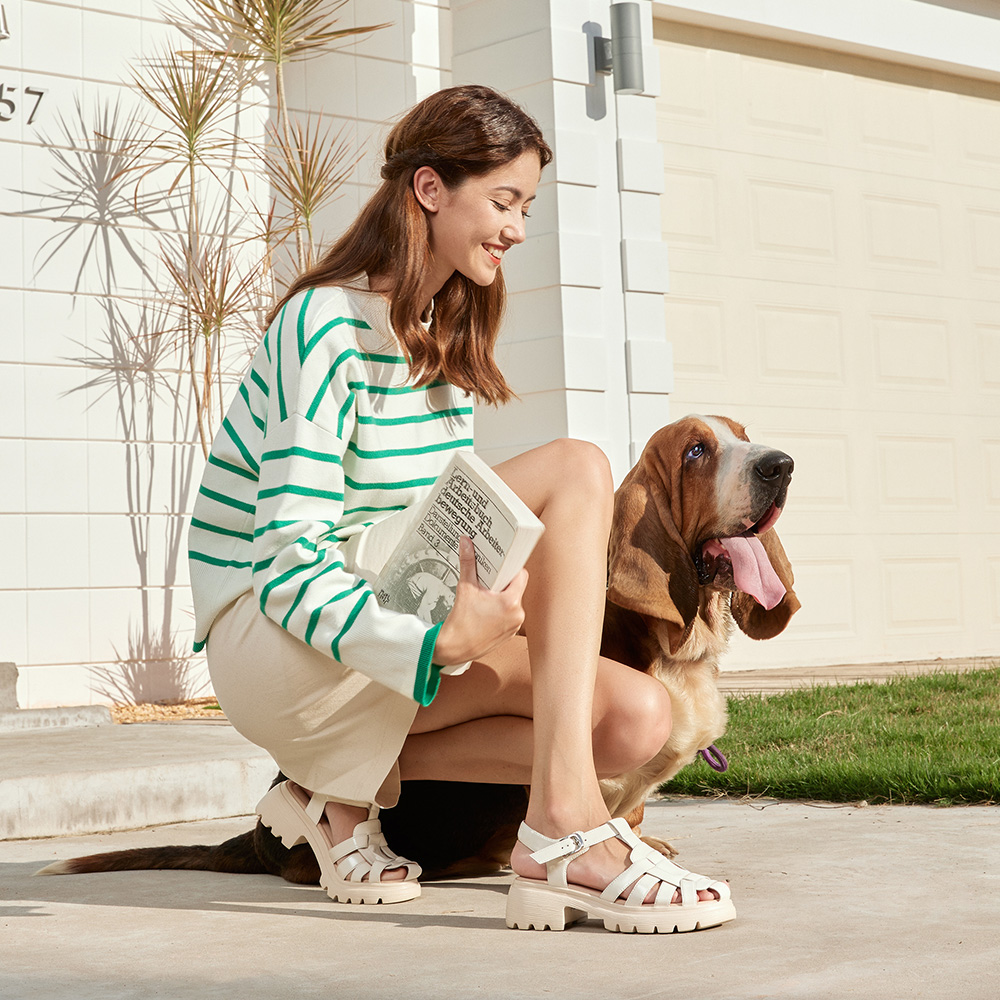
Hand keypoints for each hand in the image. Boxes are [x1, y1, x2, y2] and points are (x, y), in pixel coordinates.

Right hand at [432, 536, 527, 665]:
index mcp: (510, 602)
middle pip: (516, 588)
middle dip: (503, 582)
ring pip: (514, 601)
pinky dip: (501, 610)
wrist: (454, 648)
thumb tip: (467, 544)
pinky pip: (510, 614)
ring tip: (486, 596)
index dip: (510, 568)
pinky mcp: (510, 633)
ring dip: (502, 597)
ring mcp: (515, 626)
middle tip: (489, 580)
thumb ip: (468, 563)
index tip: (501, 566)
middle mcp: (517, 615)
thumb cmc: (460, 624)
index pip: (521, 575)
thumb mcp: (465, 588)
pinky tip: (487, 610)